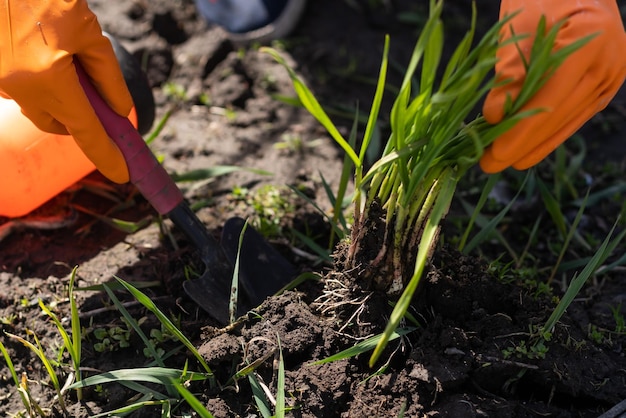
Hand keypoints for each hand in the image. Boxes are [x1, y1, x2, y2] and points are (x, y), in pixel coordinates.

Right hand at [0, 0, 133, 182]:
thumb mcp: (87, 32)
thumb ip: (107, 76)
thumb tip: (120, 111)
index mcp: (49, 80)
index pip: (86, 131)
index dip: (107, 155)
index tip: (123, 174)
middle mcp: (17, 87)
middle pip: (58, 123)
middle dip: (79, 117)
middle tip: (94, 94)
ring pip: (36, 106)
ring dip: (56, 95)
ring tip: (60, 55)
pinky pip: (18, 88)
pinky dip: (36, 81)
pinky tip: (39, 50)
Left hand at [480, 0, 625, 172]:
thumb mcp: (517, 30)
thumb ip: (509, 74)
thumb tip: (493, 118)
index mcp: (588, 41)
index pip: (547, 101)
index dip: (518, 133)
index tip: (492, 155)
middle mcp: (608, 62)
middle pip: (557, 117)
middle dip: (520, 145)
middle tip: (488, 165)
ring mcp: (612, 75)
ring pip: (567, 122)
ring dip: (533, 144)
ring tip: (502, 161)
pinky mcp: (605, 85)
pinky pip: (574, 117)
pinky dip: (549, 134)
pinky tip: (528, 151)